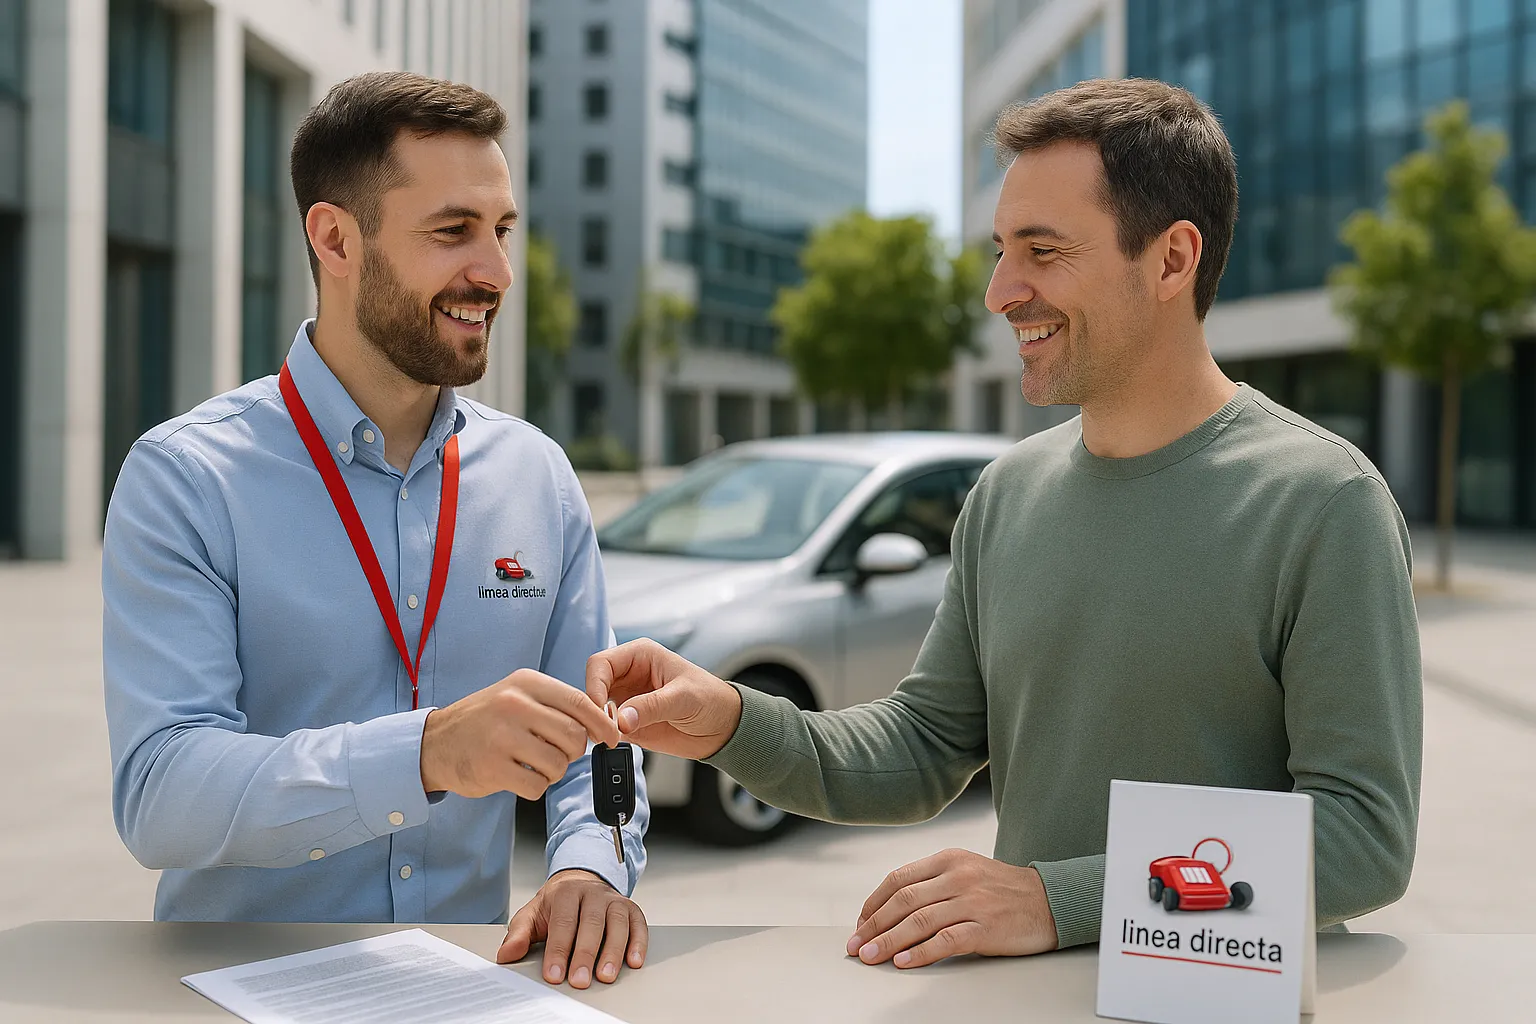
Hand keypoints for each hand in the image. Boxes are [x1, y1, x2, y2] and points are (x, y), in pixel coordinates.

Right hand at [420, 668, 622, 798]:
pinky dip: (534, 786)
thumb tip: (600, 721)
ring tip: (533, 764)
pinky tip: (517, 776)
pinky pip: (537, 785)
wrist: (434, 743)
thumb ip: (554, 705)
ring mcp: (502, 736)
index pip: (579, 702)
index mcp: (525, 683)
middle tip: (555, 752)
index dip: (602, 723)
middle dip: (572, 751)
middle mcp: (514, 705)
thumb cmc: (484, 721)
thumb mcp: (516, 696)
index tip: (612, 737)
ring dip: (553, 771)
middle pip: (573, 736)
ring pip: (558, 763)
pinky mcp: (492, 768)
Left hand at [496, 869, 648, 987]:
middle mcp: (592, 893)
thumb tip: (506, 955)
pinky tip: (634, 961)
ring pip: (617, 923)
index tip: (554, 974)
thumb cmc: (556, 905)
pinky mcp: (631, 909)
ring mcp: (613, 900)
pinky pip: (638, 924)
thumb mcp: (532, 915)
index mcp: (566, 892)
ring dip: (613, 951)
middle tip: (579, 980)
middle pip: (591, 924)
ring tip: (605, 976)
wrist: (580, 882)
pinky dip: (638, 942)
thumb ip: (519, 935)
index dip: (558, 950)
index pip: (563, 922)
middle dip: (585, 954)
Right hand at [585, 639, 743, 759]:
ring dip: (597, 723)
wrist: (722, 728)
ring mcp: (626, 699)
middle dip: (593, 707)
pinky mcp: (628, 722)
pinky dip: (604, 736)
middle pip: (593, 686)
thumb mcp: (683, 698)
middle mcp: (628, 675)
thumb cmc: (711, 699)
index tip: (600, 707)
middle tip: (601, 727)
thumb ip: (651, 706)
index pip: (601, 663)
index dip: (595, 684)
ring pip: (595, 709)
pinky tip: (614, 742)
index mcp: (640, 656)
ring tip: (608, 737)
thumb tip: (621, 719)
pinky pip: (605, 727)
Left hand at [846, 849, 1057, 968]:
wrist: (1049, 901)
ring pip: (919, 921)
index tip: (860, 923)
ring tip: (870, 956)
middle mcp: (958, 877)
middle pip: (903, 901)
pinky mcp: (986, 927)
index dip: (874, 903)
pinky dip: (920, 953)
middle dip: (874, 925)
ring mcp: (972, 901)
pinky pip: (945, 940)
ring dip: (888, 941)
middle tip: (856, 944)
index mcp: (948, 859)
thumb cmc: (1003, 890)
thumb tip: (891, 907)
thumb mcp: (966, 870)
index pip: (899, 879)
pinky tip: (903, 962)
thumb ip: (933, 882)